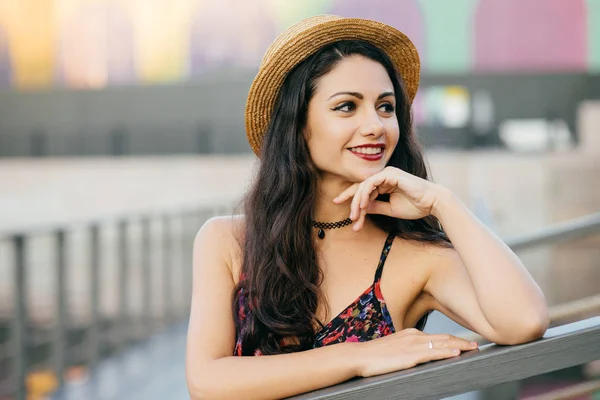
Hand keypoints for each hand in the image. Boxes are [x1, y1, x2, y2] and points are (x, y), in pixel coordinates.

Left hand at [333, 167, 448, 230]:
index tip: (336, 203)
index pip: (362, 189)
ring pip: (364, 186)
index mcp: (384, 182)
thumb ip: (375, 207)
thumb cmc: (415, 206)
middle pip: (361, 188)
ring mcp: (387, 173)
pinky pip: (372, 183)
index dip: (349, 196)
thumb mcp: (389, 209)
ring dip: (358, 201)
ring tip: (355, 215)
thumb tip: (360, 209)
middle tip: (349, 217)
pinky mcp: (391, 174)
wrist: (432, 203)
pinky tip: (362, 205)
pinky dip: (365, 193)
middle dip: (352, 203)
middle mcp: (384, 176)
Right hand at [353, 329, 477, 377]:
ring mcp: (413, 345)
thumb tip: (415, 357)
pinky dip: (447, 352)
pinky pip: (433, 353)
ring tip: (473, 349)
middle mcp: (414, 337)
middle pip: (444, 338)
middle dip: (462, 342)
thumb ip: (406, 350)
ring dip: (460, 346)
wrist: (359, 357)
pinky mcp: (410, 356)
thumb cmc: (373, 355)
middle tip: (476, 345)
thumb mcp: (393, 348)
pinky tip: (457, 354)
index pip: (437, 336)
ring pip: (442, 344)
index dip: (453, 339)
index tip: (465, 343)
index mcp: (410, 334)